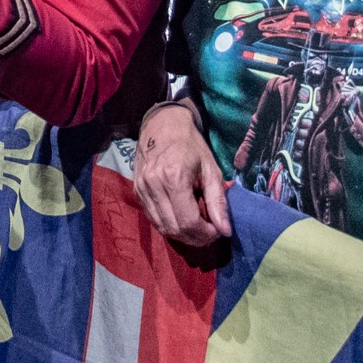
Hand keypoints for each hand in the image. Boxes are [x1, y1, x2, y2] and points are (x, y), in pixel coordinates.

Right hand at [135, 103, 230, 247]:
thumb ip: (218, 201)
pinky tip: (182, 219)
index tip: (217, 231)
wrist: (162, 125)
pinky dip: (169, 225)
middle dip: (195, 237)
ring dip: (182, 235)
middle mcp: (154, 186)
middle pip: (174, 228)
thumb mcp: (211, 169)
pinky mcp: (137, 192)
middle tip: (210, 232)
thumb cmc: (191, 145)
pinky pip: (153, 219)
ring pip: (162, 227)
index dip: (205, 234)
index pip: (188, 222)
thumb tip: (225, 231)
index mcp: (174, 178)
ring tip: (198, 228)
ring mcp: (142, 189)